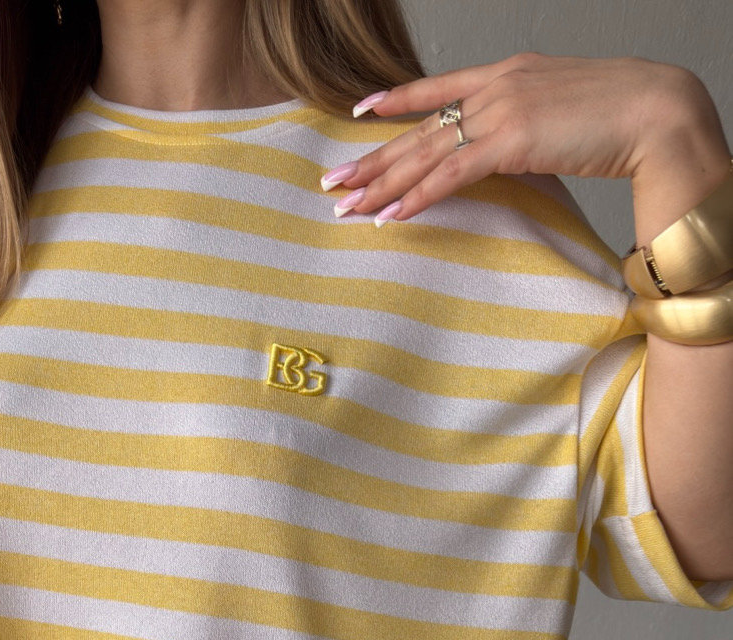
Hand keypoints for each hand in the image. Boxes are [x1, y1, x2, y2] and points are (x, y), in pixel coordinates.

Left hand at [320, 51, 713, 224]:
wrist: (656, 111)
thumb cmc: (622, 117)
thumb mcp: (565, 112)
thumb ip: (532, 123)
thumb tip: (520, 147)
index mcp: (509, 73)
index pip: (440, 87)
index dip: (396, 100)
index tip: (361, 112)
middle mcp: (497, 86)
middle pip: (421, 128)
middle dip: (373, 158)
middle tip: (333, 181)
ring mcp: (502, 111)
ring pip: (426, 152)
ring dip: (382, 183)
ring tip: (345, 205)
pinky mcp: (511, 141)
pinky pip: (450, 174)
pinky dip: (416, 197)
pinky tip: (388, 215)